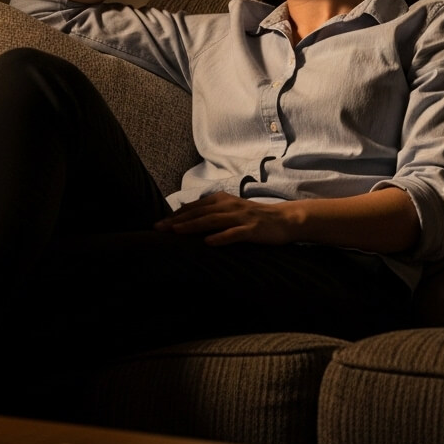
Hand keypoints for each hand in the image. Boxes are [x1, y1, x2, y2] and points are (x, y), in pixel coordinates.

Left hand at [154, 192, 298, 245]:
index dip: (176, 215)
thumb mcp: (231, 209)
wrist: (285, 220)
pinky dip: (221, 237)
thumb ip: (211, 211)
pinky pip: (235, 234)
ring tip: (177, 232)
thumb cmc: (255, 218)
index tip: (159, 224)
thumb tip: (185, 214)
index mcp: (222, 200)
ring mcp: (241, 217)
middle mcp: (229, 206)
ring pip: (213, 220)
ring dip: (193, 226)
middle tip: (159, 229)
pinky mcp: (252, 230)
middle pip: (199, 213)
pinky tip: (209, 243)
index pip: (194, 207)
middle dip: (177, 221)